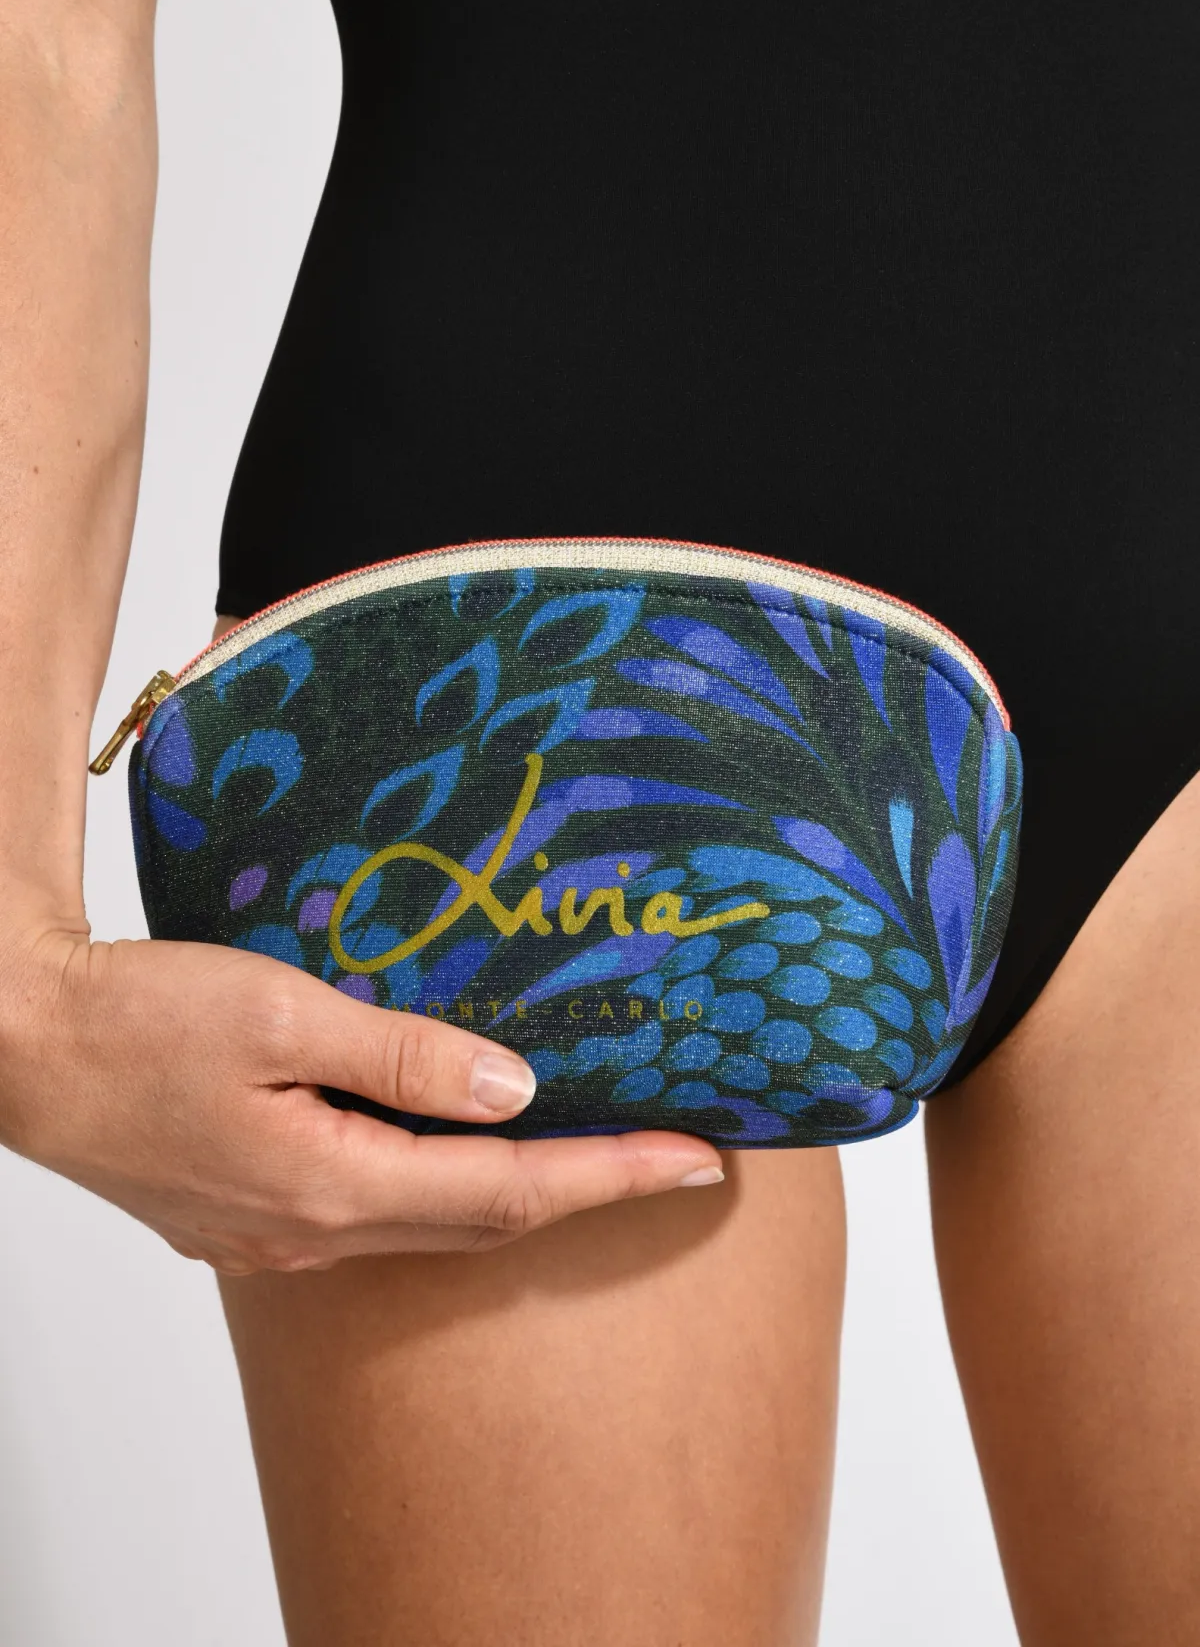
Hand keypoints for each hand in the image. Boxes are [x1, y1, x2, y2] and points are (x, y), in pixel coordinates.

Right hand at [0, 919, 723, 1271]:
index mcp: (330, 1186)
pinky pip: (379, 1213)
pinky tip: (466, 1147)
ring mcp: (278, 1237)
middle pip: (483, 1220)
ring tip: (595, 1148)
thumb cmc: (139, 1020)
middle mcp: (313, 1234)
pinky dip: (446, 1184)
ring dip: (520, 1189)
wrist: (27, 1048)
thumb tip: (512, 1088)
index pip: (509, 1190)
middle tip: (675, 1156)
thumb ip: (400, 1055)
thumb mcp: (279, 1017)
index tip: (699, 1160)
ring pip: (433, 1223)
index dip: (612, 1175)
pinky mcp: (252, 1218)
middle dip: (588, 1188)